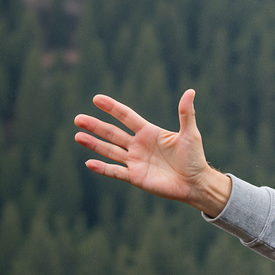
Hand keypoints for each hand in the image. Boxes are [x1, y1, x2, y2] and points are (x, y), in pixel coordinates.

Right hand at [74, 90, 230, 215]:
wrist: (197, 183)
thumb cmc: (195, 158)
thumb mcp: (190, 134)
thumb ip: (186, 113)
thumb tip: (191, 90)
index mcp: (149, 132)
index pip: (126, 117)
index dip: (112, 108)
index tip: (97, 99)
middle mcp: (138, 145)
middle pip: (113, 133)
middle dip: (96, 126)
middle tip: (78, 119)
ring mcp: (135, 161)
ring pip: (110, 151)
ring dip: (94, 144)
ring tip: (78, 136)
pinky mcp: (135, 177)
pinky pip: (115, 172)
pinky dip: (103, 168)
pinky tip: (89, 163)